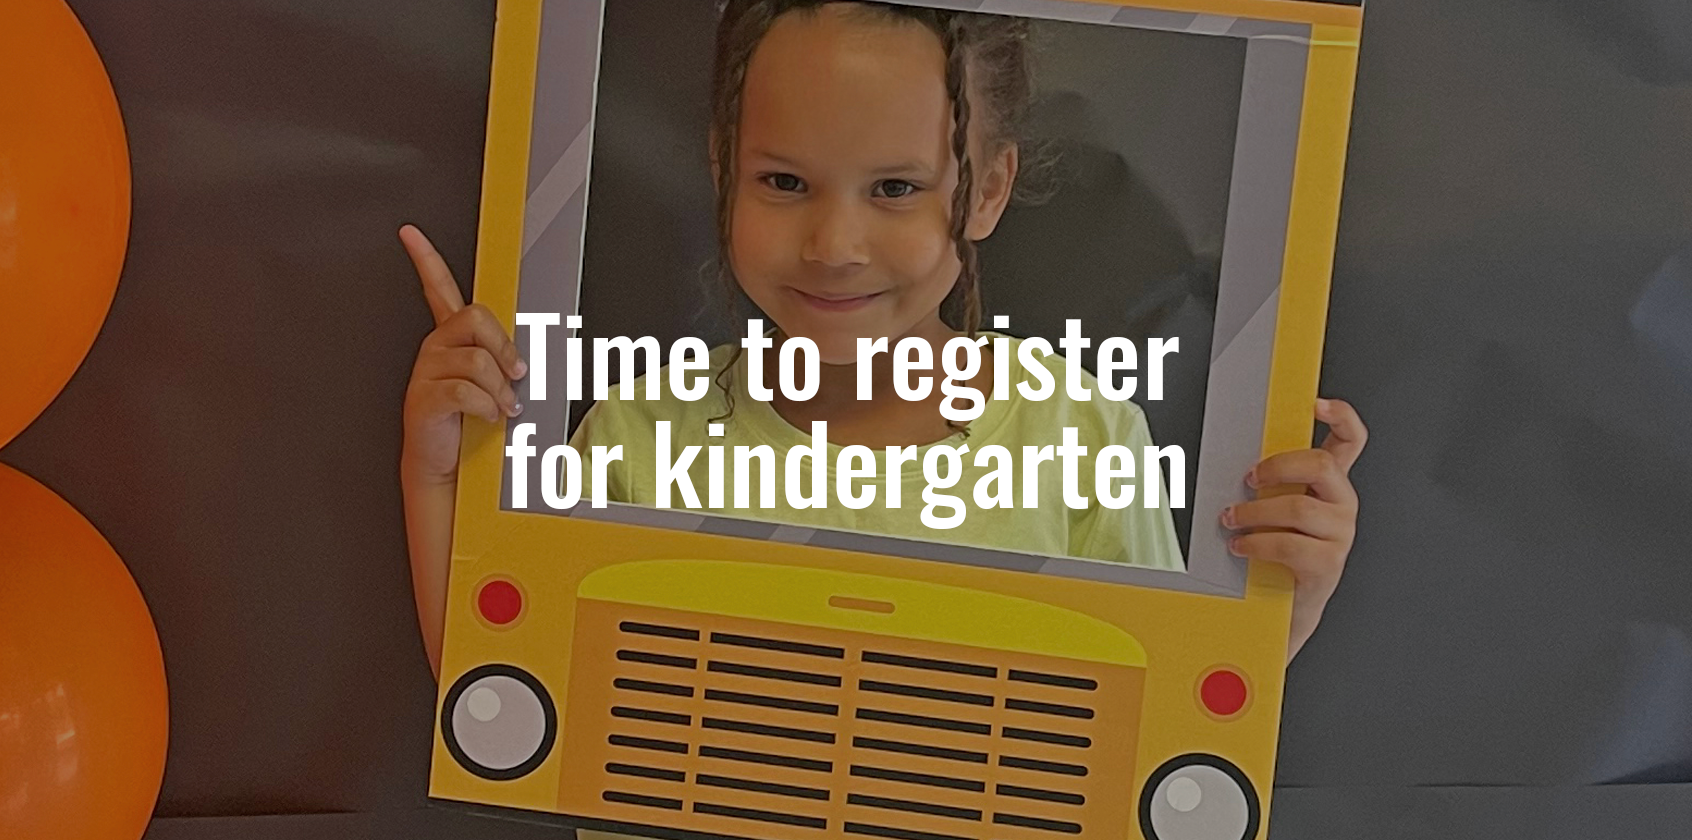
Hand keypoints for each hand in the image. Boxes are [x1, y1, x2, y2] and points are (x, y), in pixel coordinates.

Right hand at [399, 224, 526, 485]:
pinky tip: (487, 416)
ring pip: (477, 360)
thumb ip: (501, 360)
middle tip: (517, 374)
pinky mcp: (424, 397)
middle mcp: (434, 348)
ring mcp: (426, 371)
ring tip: (504, 407)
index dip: (424, 259)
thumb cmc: (469, 423)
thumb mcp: (491, 382)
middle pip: (475, 318)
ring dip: (500, 387)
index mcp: (450, 338)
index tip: (410, 233)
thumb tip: (526, 355)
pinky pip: (466, 390)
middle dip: (504, 347)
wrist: (446, 467)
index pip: (437, 288)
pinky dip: (487, 406)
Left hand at [1221, 398, 1367, 660]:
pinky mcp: (1327, 564)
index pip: (1351, 440)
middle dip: (1278, 466)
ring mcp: (1339, 535)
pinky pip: (1290, 544)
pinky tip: (1241, 546)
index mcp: (1330, 485)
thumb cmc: (1275, 554)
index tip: (1316, 402)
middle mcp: (1341, 505)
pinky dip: (1256, 542)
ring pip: (1299, 507)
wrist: (1282, 612)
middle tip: (1249, 479)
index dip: (1340, 416)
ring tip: (1232, 520)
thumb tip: (1232, 459)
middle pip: (1322, 466)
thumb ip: (1266, 482)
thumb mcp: (1273, 511)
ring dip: (1255, 512)